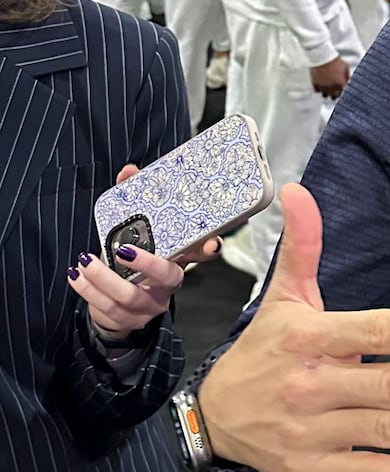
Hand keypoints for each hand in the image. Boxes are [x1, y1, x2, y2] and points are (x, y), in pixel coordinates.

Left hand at [68, 165, 221, 339]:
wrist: (119, 307)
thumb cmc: (133, 263)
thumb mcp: (138, 235)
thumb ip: (135, 203)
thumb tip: (129, 171)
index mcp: (178, 260)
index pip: (200, 254)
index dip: (209, 249)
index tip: (212, 243)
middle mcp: (168, 284)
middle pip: (168, 277)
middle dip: (148, 264)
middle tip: (124, 250)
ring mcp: (150, 304)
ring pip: (131, 296)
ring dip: (105, 278)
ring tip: (85, 262)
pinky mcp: (128, 319)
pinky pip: (108, 308)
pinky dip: (89, 292)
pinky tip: (77, 277)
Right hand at [199, 184, 389, 470]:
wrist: (212, 417)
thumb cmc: (264, 350)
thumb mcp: (283, 296)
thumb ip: (304, 246)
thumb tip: (298, 191)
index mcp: (309, 338)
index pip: (372, 332)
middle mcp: (310, 385)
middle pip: (385, 387)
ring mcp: (309, 431)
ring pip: (380, 430)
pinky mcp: (308, 468)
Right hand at [310, 56, 349, 98]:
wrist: (323, 56)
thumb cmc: (334, 60)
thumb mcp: (346, 67)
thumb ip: (348, 77)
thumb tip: (349, 83)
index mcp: (340, 84)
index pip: (343, 94)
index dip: (343, 92)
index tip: (343, 90)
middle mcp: (331, 87)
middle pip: (334, 97)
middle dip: (336, 94)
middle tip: (336, 90)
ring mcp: (323, 86)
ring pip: (325, 95)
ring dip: (327, 93)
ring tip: (329, 88)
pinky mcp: (315, 84)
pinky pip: (317, 91)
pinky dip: (320, 89)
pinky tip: (322, 85)